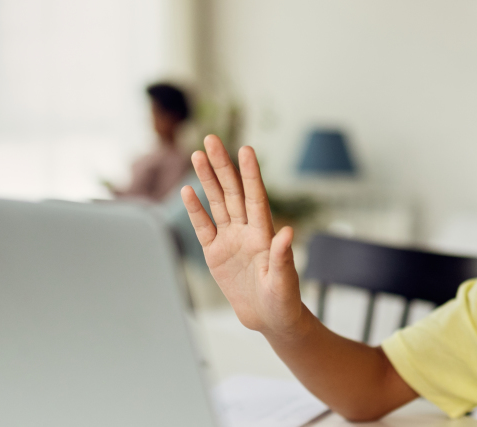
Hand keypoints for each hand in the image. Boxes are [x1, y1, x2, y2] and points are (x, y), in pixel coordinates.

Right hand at [181, 135, 308, 335]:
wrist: (270, 319)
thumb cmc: (283, 301)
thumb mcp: (284, 282)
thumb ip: (283, 257)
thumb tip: (288, 232)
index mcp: (264, 234)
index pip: (255, 197)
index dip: (250, 174)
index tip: (245, 149)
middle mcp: (246, 231)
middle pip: (232, 192)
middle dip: (222, 165)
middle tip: (211, 140)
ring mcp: (230, 240)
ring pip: (216, 203)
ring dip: (207, 179)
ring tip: (197, 155)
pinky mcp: (215, 253)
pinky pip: (203, 227)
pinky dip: (195, 209)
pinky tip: (188, 190)